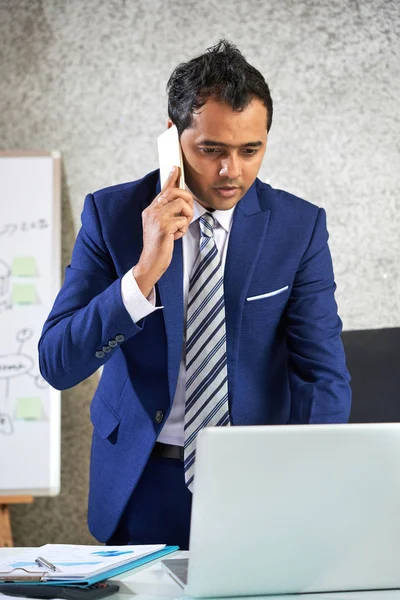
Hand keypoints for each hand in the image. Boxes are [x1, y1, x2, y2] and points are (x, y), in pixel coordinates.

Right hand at [134, 167, 193, 297]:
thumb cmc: (158, 247)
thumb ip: (168, 214)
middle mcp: (152, 211)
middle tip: (187, 213)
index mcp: (151, 210)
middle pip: (175, 192)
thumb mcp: (162, 227)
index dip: (171, 178)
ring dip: (187, 217)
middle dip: (187, 200)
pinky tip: (175, 237)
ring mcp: (157, 218)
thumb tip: (181, 204)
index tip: (176, 168)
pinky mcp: (163, 227)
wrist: (150, 263)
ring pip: (182, 205)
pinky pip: (183, 220)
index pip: (163, 190)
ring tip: (180, 228)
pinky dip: (183, 229)